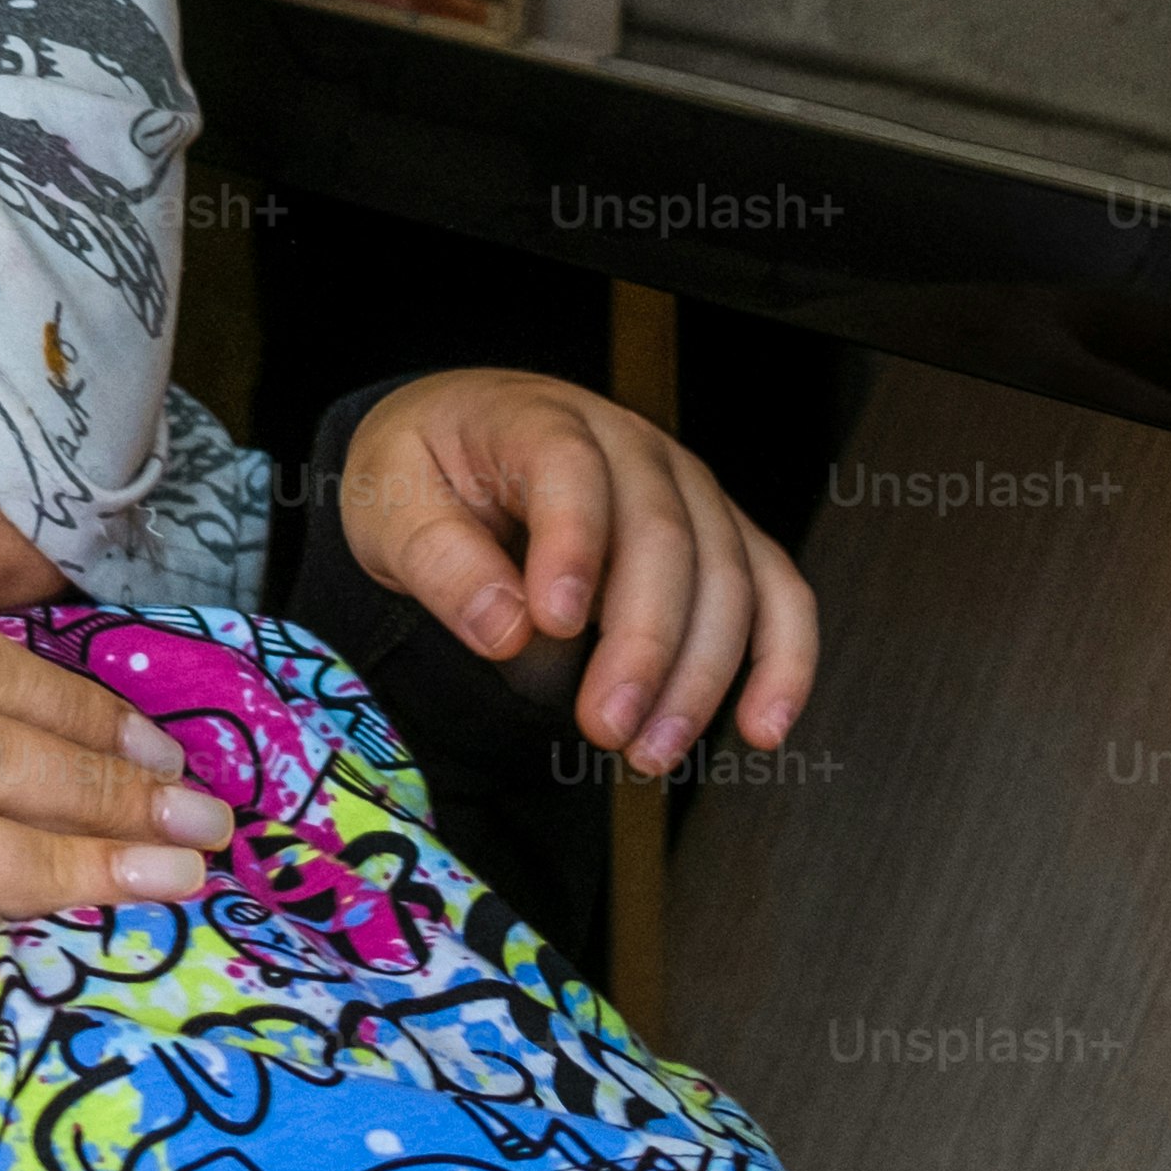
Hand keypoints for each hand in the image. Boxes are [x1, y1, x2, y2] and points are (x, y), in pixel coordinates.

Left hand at [336, 367, 814, 771]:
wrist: (461, 440)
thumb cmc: (425, 473)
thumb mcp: (387, 501)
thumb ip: (438, 558)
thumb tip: (506, 628)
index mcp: (538, 419)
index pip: (570, 470)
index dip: (572, 544)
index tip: (553, 622)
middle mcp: (630, 445)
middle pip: (664, 535)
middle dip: (644, 641)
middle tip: (604, 726)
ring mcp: (688, 489)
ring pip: (728, 574)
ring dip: (702, 672)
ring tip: (649, 751)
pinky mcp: (721, 536)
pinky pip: (776, 591)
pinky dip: (783, 660)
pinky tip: (761, 728)